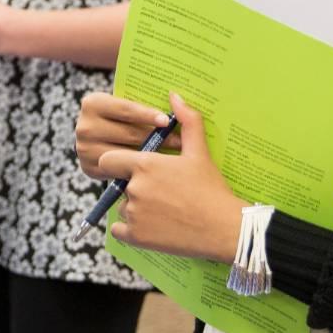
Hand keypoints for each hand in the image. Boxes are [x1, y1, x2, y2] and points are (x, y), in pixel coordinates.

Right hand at [76, 92, 169, 177]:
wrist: (102, 139)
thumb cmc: (123, 119)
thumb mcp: (129, 106)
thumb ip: (146, 102)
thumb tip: (177, 97)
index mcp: (93, 103)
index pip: (125, 109)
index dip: (147, 114)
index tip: (167, 120)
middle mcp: (84, 126)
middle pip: (127, 133)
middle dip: (155, 137)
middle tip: (180, 141)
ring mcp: (84, 149)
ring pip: (125, 154)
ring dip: (151, 155)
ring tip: (173, 156)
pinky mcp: (89, 169)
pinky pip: (119, 171)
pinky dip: (138, 170)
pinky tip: (155, 169)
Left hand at [94, 93, 242, 262]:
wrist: (224, 229)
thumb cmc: (212, 188)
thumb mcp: (200, 153)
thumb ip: (187, 121)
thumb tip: (175, 96)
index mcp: (144, 164)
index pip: (108, 160)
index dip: (117, 164)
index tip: (132, 169)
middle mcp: (134, 188)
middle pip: (118, 185)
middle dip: (132, 187)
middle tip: (158, 193)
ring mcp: (134, 214)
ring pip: (122, 208)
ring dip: (135, 210)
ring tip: (164, 211)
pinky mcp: (136, 237)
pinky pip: (120, 231)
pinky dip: (132, 231)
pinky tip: (154, 226)